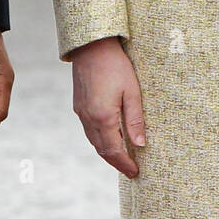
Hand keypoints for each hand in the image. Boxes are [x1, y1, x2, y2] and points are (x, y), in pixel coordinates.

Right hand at [70, 36, 144, 177]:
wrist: (91, 46)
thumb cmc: (115, 66)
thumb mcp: (132, 92)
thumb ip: (135, 120)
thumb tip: (140, 145)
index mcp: (103, 117)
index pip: (114, 151)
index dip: (125, 164)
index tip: (135, 172)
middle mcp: (88, 118)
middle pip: (102, 150)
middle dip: (116, 162)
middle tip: (130, 170)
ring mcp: (81, 112)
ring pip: (93, 141)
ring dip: (107, 152)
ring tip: (121, 158)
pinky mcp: (78, 105)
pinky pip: (88, 130)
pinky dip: (99, 140)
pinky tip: (109, 138)